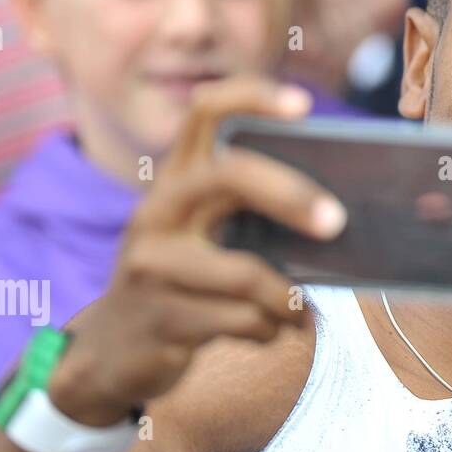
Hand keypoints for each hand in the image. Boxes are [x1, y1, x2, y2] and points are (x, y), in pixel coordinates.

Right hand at [45, 78, 346, 426]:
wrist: (114, 352)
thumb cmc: (186, 283)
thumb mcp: (204, 235)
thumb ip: (248, 213)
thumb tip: (336, 215)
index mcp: (175, 181)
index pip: (205, 113)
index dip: (252, 98)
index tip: (302, 104)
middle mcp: (157, 212)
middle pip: (230, 176)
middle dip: (292, 196)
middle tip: (336, 222)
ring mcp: (152, 265)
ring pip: (246, 273)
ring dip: (287, 298)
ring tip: (299, 310)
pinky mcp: (160, 318)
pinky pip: (242, 321)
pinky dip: (271, 329)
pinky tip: (269, 331)